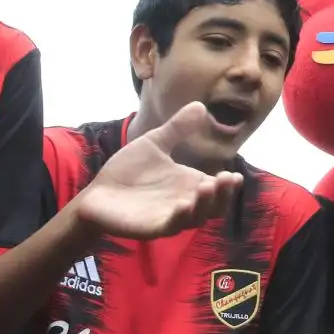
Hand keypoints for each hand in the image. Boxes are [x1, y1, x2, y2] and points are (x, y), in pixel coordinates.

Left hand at [75, 102, 244, 239]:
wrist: (97, 193)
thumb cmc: (128, 171)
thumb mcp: (155, 144)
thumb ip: (177, 128)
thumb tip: (201, 105)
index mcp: (189, 184)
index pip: (217, 188)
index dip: (229, 185)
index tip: (235, 174)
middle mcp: (185, 202)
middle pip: (214, 206)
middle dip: (223, 194)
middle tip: (228, 178)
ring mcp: (170, 217)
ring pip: (196, 217)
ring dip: (205, 204)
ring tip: (207, 185)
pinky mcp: (152, 228)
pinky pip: (171, 226)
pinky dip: (179, 217)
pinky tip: (182, 204)